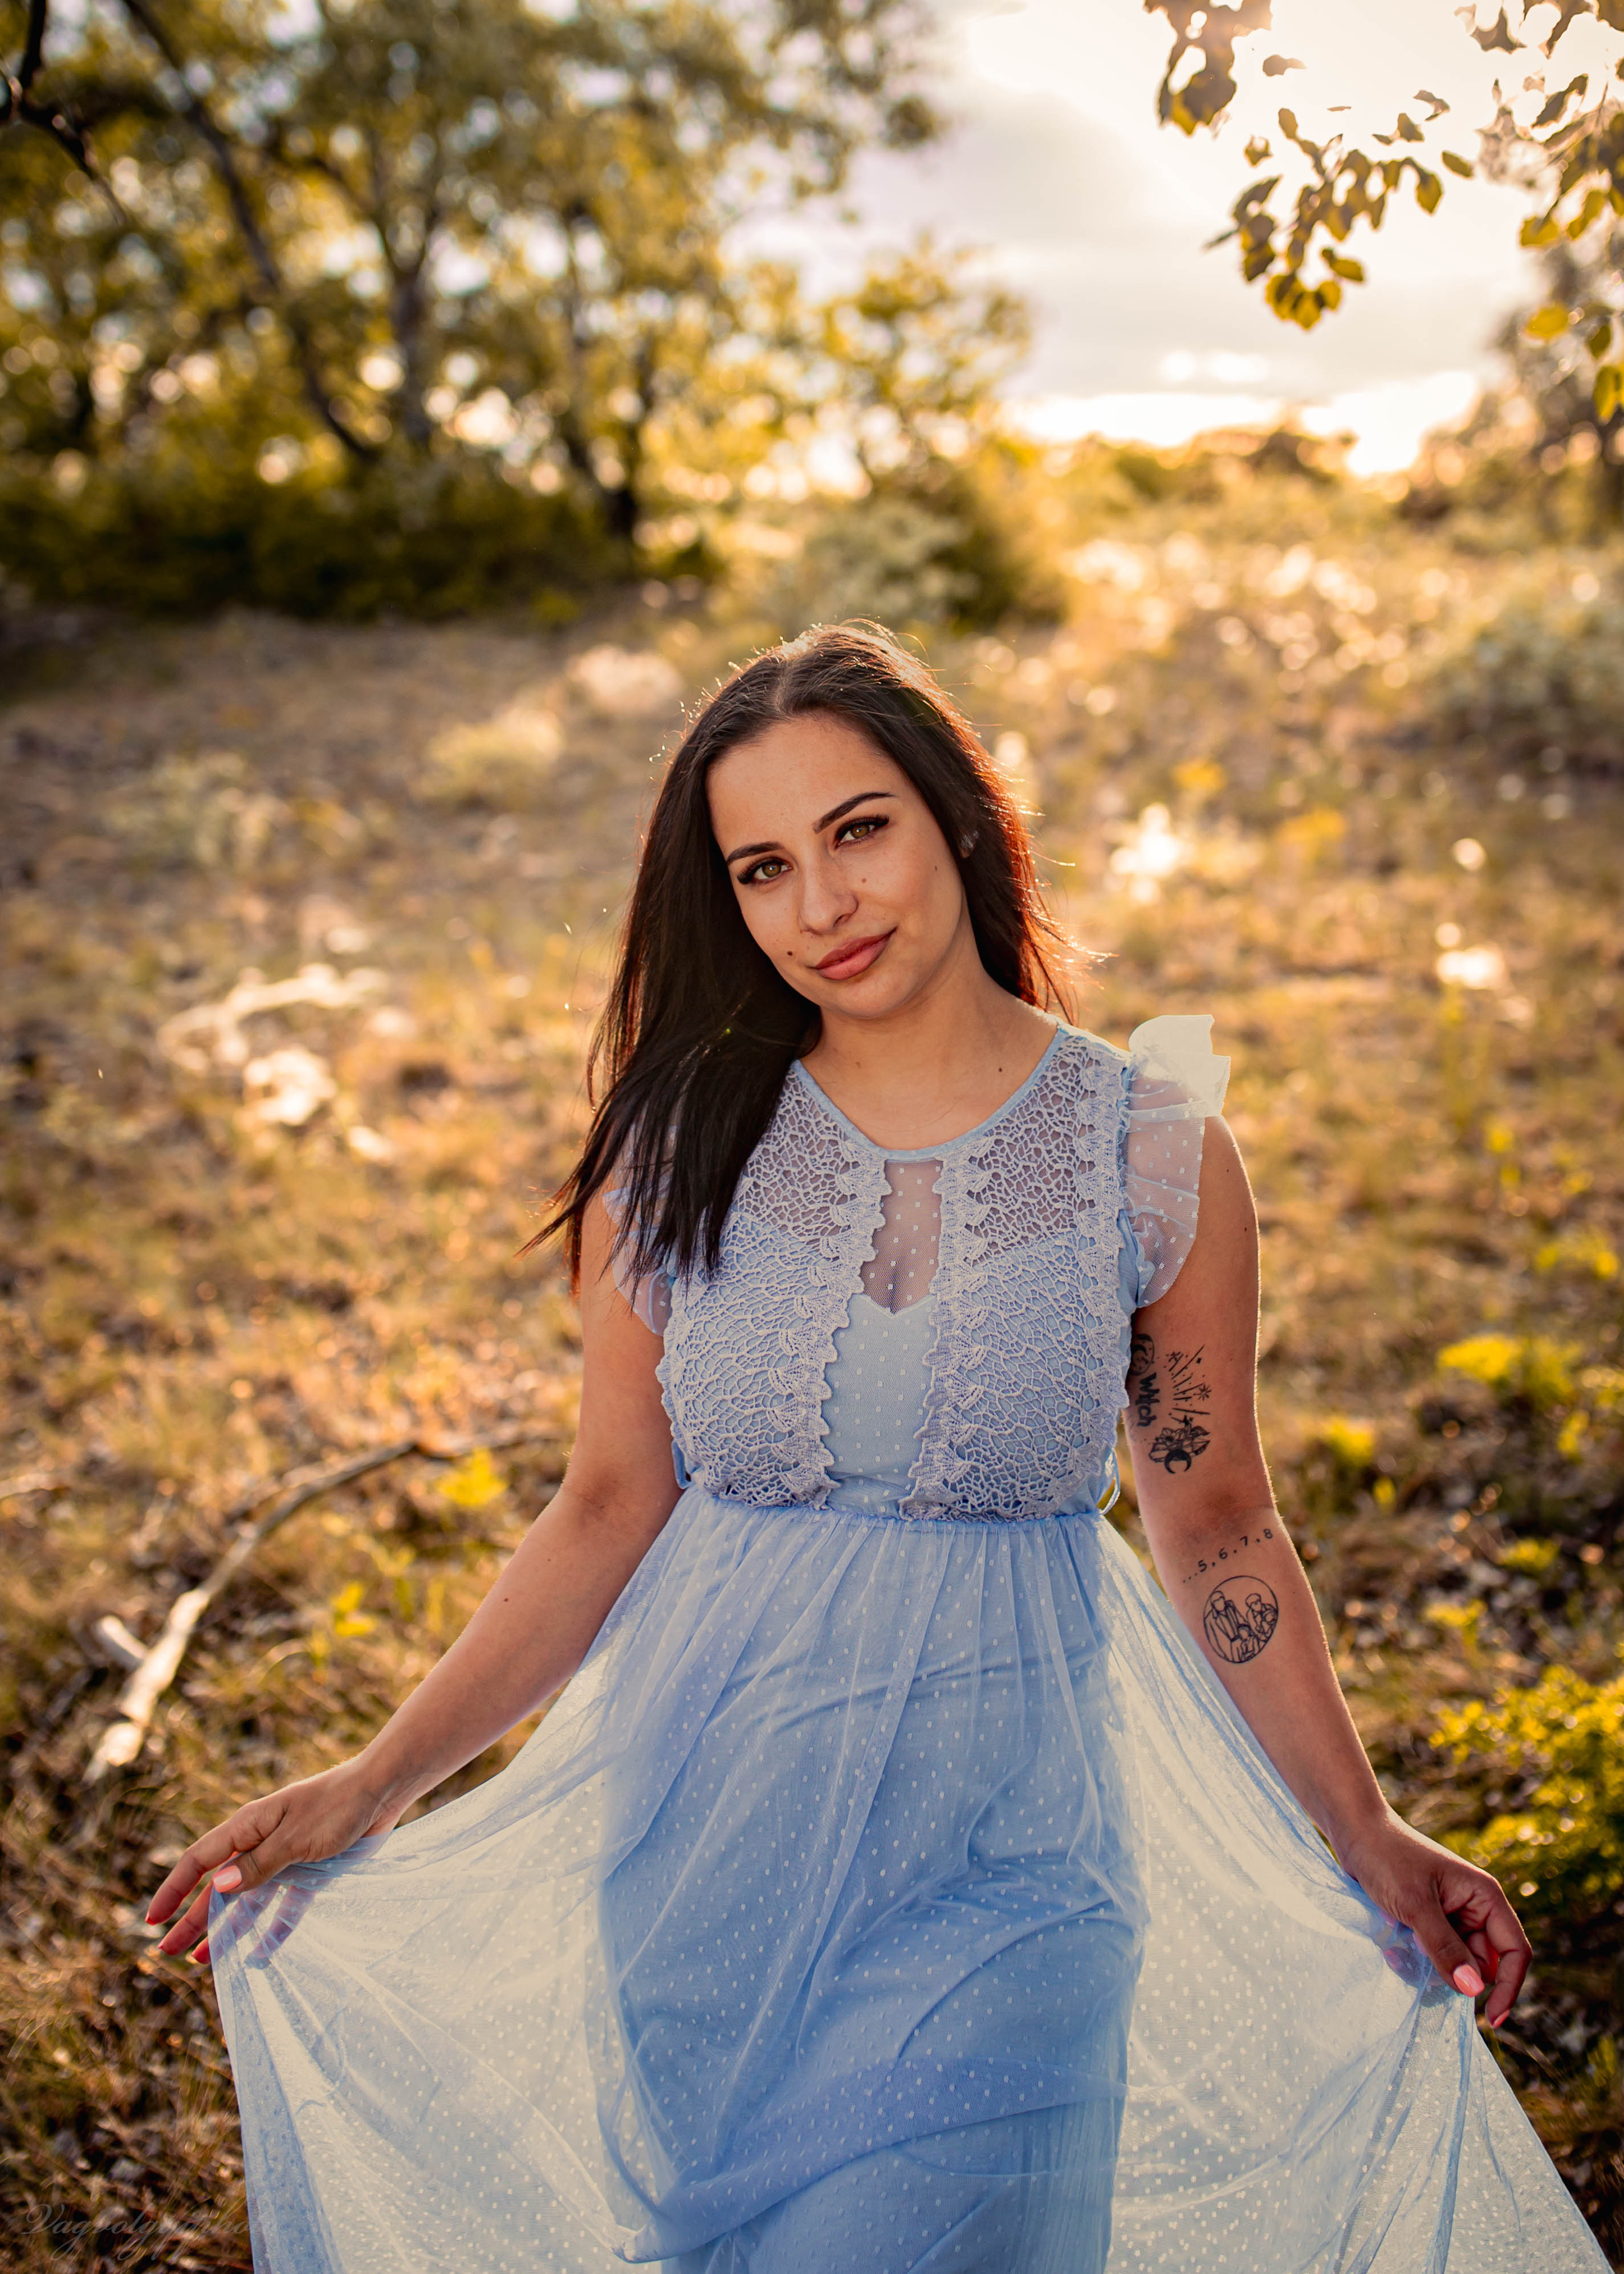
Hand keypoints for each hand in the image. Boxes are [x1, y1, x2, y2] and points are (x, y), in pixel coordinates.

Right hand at [144, 1760, 403, 1968]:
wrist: (382, 1791)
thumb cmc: (337, 1805)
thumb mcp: (295, 1837)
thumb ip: (258, 1865)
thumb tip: (216, 1889)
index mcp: (249, 1827)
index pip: (200, 1860)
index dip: (174, 1888)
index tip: (153, 1919)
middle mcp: (262, 1844)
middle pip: (219, 1888)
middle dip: (192, 1919)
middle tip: (167, 1952)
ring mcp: (285, 1859)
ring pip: (248, 1902)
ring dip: (226, 1930)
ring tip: (202, 1961)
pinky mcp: (311, 1873)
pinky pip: (285, 1909)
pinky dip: (272, 1932)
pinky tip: (257, 1957)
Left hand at [1335, 1811, 1529, 2027]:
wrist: (1355, 1832)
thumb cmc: (1387, 1858)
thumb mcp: (1415, 1904)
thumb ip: (1445, 1948)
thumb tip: (1474, 1990)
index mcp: (1485, 1897)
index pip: (1514, 1951)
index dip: (1509, 1987)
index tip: (1491, 2019)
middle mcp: (1473, 1908)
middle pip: (1481, 1963)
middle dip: (1453, 1975)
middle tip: (1416, 1966)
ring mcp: (1450, 1916)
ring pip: (1454, 1964)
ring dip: (1429, 1969)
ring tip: (1396, 1952)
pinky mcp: (1428, 1922)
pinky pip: (1432, 1956)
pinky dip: (1415, 1960)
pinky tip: (1391, 1950)